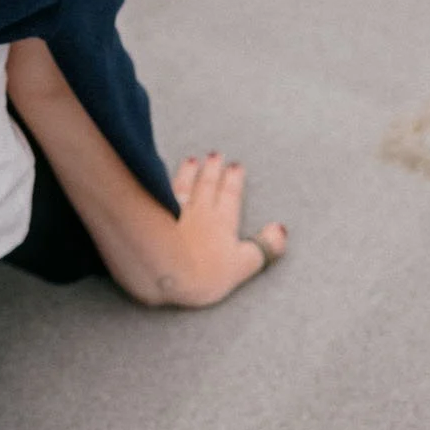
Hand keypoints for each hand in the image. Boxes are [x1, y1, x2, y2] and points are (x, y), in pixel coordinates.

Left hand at [139, 153, 286, 308]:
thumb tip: (280, 229)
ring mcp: (173, 212)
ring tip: (191, 160)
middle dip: (212, 169)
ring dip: (188, 172)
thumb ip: (264, 247)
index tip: (236, 166)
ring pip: (183, 186)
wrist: (162, 270)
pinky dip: (161, 183)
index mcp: (222, 221)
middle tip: (215, 155)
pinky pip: (158, 193)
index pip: (230, 195)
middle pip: (206, 185)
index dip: (233, 180)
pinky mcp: (149, 216)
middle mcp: (199, 211)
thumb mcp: (243, 264)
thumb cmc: (204, 273)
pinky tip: (157, 177)